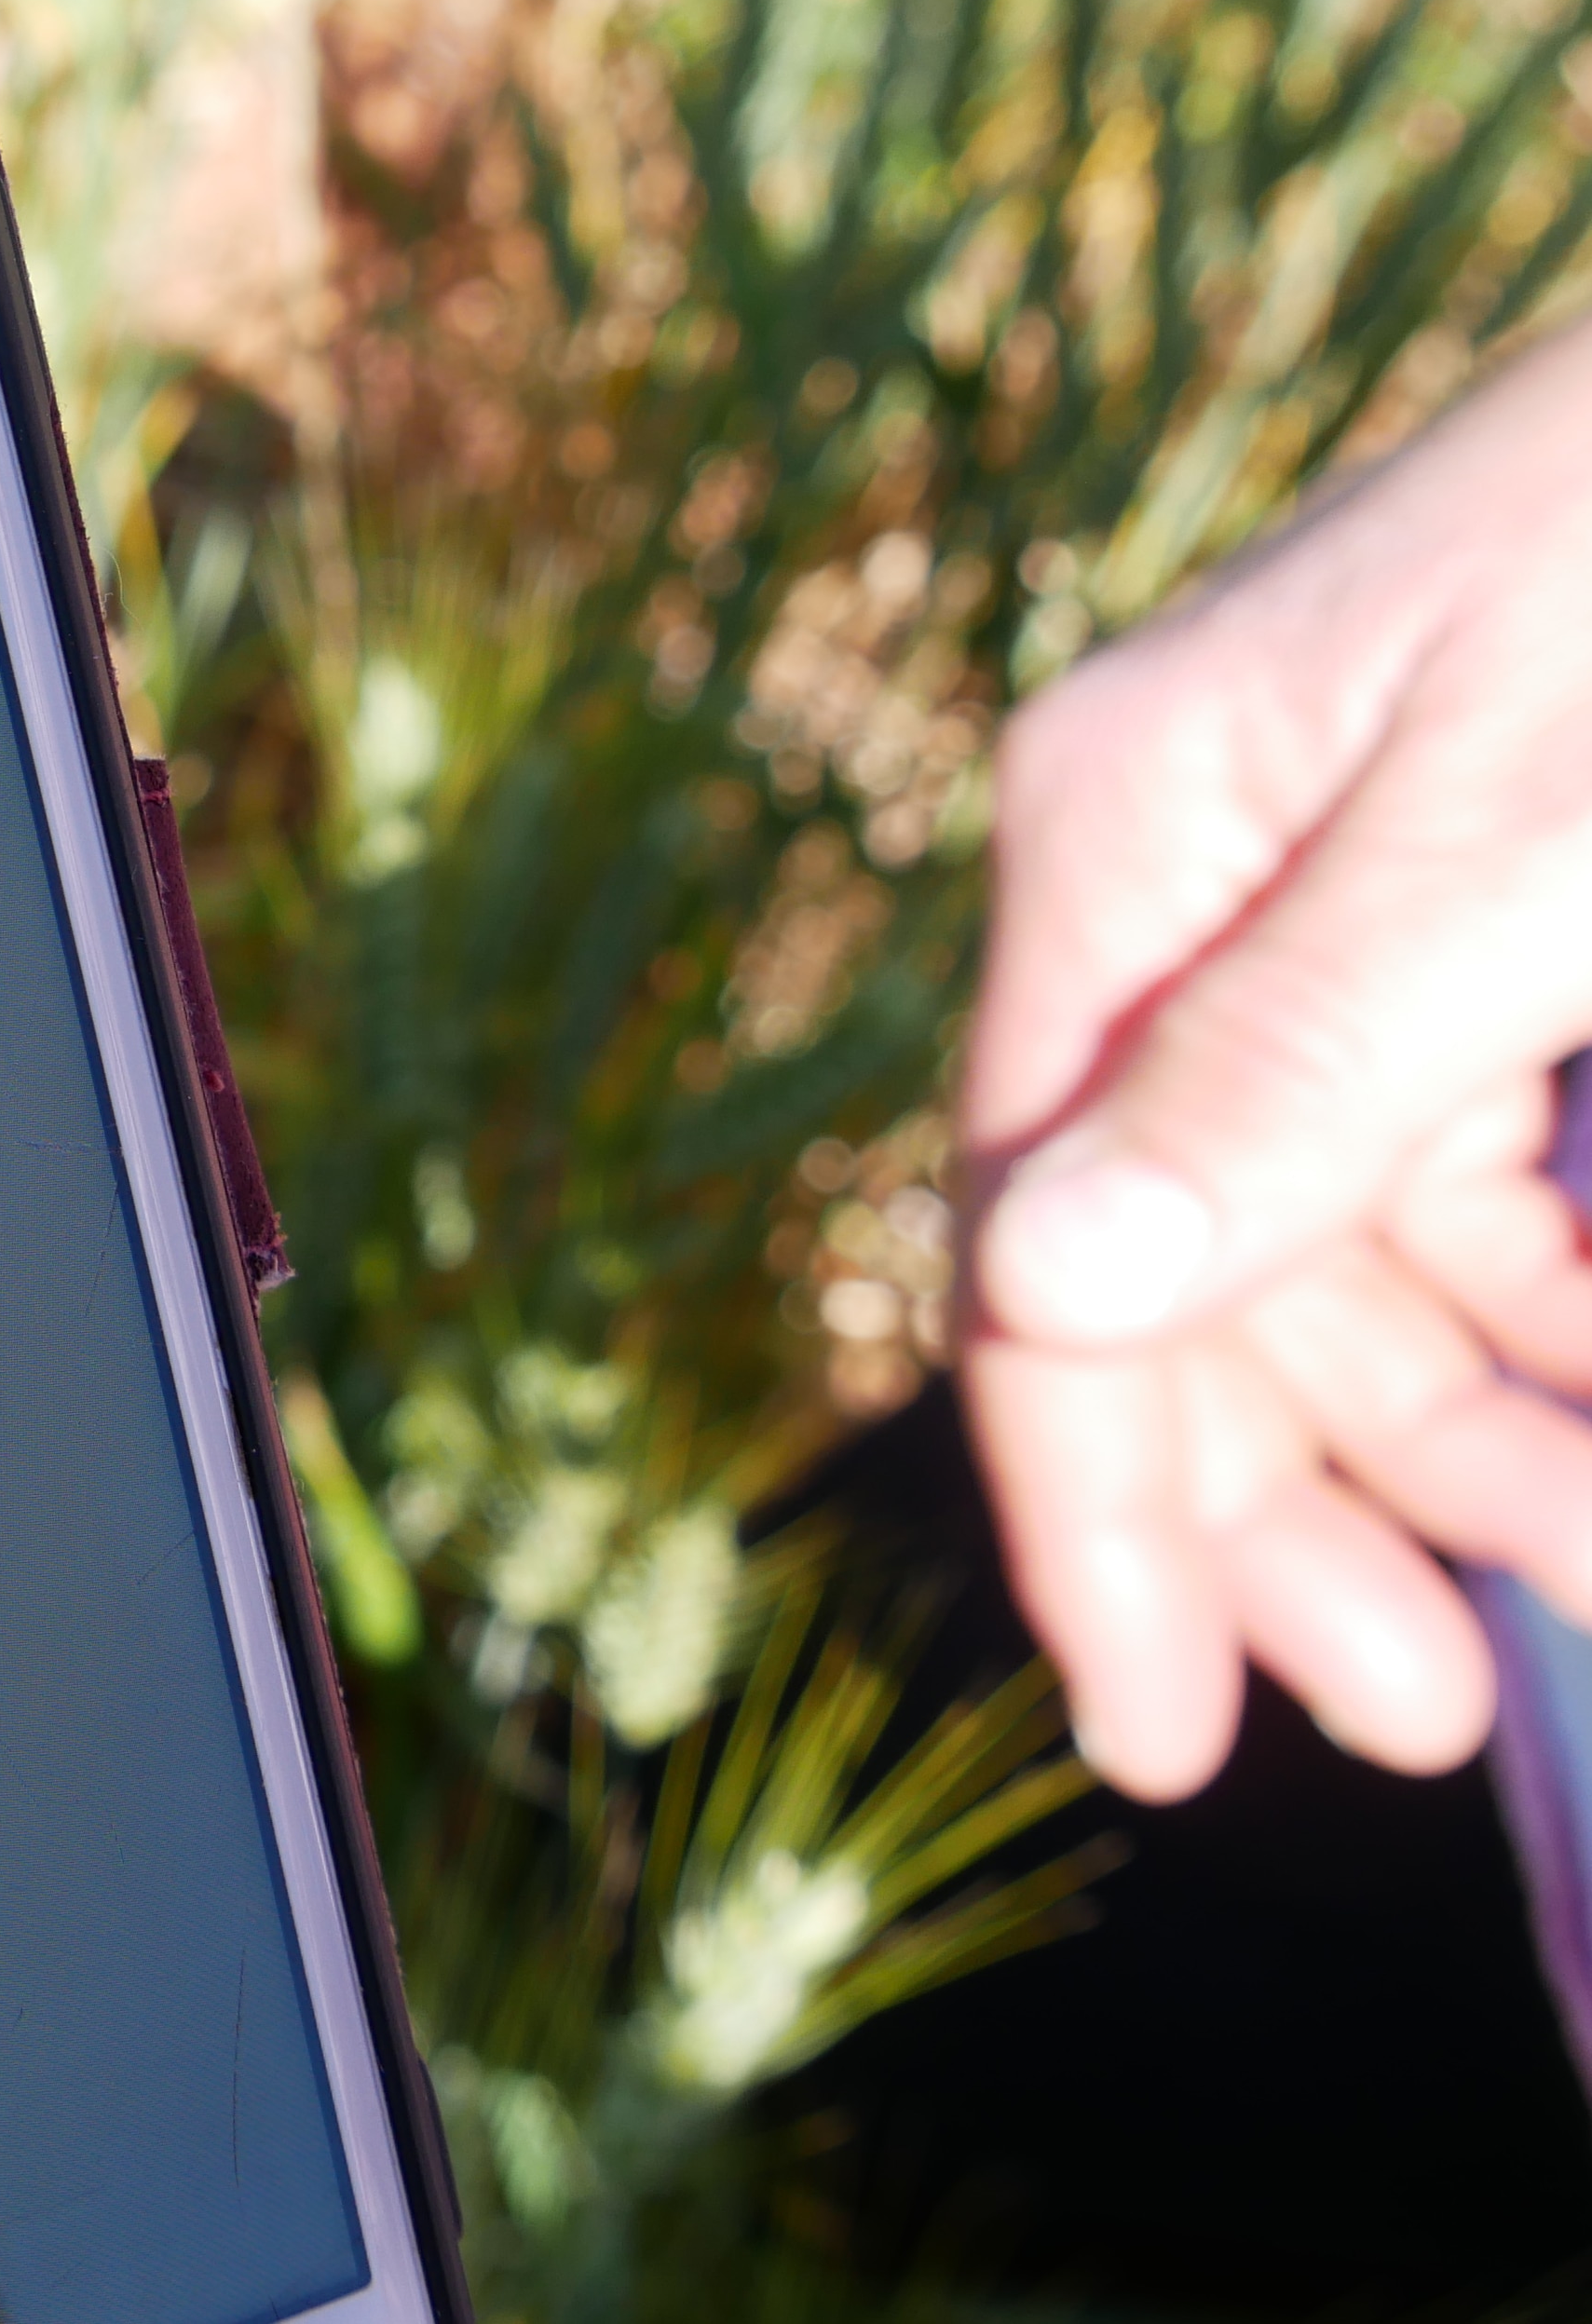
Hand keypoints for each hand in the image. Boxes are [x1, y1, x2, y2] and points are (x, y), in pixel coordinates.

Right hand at [962, 325, 1591, 1801]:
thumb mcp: (1520, 849)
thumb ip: (1285, 1069)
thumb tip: (1040, 1293)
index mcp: (1127, 834)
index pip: (1049, 1233)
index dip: (1094, 1508)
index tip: (1167, 1742)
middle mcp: (1181, 871)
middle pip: (1170, 1260)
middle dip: (1294, 1499)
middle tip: (1429, 1709)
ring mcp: (1316, 882)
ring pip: (1316, 1231)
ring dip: (1440, 1421)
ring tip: (1587, 1557)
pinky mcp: (1455, 894)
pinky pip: (1438, 1153)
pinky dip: (1523, 1287)